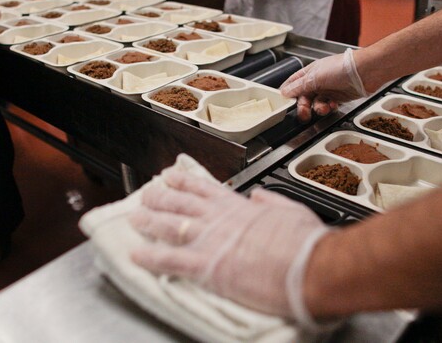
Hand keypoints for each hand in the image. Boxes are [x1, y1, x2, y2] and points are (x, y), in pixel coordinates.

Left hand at [130, 169, 329, 327]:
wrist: (308, 266)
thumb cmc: (303, 241)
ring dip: (147, 221)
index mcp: (238, 206)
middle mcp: (218, 218)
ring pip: (168, 226)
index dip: (182, 181)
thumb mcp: (290, 210)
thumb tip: (260, 196)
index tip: (169, 176)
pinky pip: (169, 260)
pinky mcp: (206, 266)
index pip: (202, 189)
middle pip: (179, 203)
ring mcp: (209, 240)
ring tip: (133, 218)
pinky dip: (149, 257)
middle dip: (158, 198)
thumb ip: (271, 201)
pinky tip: (135, 255)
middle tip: (144, 195)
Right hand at [280, 48, 368, 121]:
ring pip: (315, 104)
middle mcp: (317, 81)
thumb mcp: (315, 78)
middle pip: (303, 97)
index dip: (287, 93)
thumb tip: (284, 93)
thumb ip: (298, 86)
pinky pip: (327, 106)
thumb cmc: (341, 68)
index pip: (293, 83)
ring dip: (318, 108)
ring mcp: (327, 89)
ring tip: (324, 107)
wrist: (365, 72)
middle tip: (304, 114)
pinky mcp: (338, 97)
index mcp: (309, 72)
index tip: (283, 104)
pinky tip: (333, 104)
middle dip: (303, 107)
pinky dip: (329, 107)